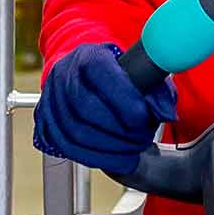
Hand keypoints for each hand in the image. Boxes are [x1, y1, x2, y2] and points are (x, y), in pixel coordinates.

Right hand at [33, 43, 177, 179]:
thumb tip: (167, 113)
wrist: (87, 77)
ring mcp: (51, 100)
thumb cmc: (119, 76)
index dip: (124, 99)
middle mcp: (64, 75)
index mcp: (88, 56)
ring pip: (75, 132)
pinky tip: (116, 158)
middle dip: (118, 130)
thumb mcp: (142, 73)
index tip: (143, 117)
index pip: (101, 73)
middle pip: (86, 108)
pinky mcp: (46, 122)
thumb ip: (157, 91)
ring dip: (109, 147)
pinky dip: (95, 158)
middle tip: (141, 139)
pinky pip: (67, 147)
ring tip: (132, 149)